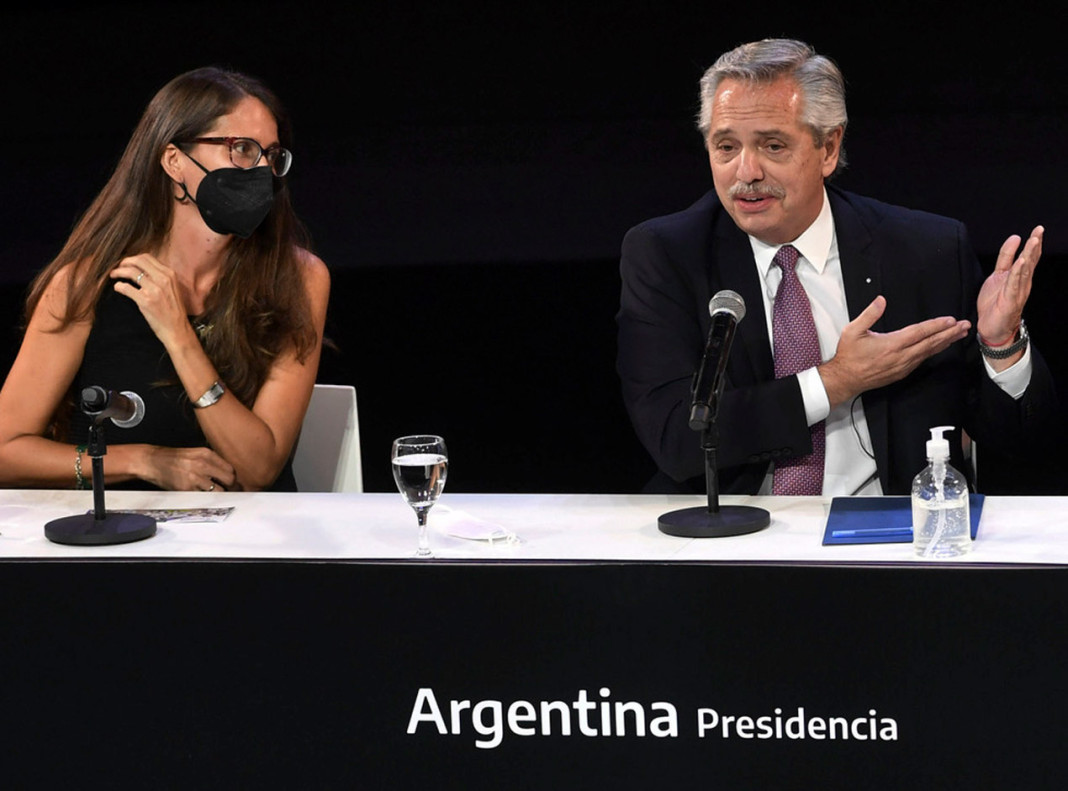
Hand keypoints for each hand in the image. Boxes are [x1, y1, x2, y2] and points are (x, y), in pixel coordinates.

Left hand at [110, 254, 194, 349]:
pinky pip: (126, 288)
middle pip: (138, 261)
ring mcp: (154, 289)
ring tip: (113, 275)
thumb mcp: (172, 289)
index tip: (128, 263)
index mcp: (170, 274)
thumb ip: (161, 277)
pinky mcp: (145, 300)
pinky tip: (118, 288)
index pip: (147, 257)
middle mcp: (163, 279)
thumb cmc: (174, 311)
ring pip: (130, 272)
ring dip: (118, 272)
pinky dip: (118, 286)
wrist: (177, 329)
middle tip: (119, 268)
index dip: (134, 258)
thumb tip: (143, 269)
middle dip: (125, 262)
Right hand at [140, 445, 236, 490]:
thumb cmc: (174, 459)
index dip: (233, 478)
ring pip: (218, 491)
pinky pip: (203, 497)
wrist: (152, 461)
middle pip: (229, 480)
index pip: (231, 469)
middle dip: (231, 487)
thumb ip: (211, 461)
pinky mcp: (186, 489)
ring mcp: (195, 477)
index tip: (233, 483)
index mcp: (207, 454)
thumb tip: (228, 473)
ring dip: (218, 494)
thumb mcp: (195, 453)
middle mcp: (203, 464)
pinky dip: (205, 498)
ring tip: (214, 494)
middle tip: (229, 491)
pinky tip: (202, 496)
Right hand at [818, 296, 969, 406]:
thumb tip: (881, 300)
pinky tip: (939, 347)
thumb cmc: (849, 355)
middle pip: (930, 343)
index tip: (951, 320)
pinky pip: (922, 360)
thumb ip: (869, 314)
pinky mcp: (901, 372)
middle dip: (949, 334)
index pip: (920, 332)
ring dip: (945, 343)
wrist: (845, 379)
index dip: (936, 326)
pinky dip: (934, 352)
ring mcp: (903, 366)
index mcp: (892, 344)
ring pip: (929, 352)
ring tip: (959, 335)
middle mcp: (901, 356)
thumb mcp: (852, 331)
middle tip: (965, 327)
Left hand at [976, 226, 1042, 344]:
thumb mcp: (998, 275)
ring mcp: (1018, 291)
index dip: (1033, 243)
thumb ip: (1006, 257)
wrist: (992, 328)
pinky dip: (1018, 273)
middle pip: (1030, 261)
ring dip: (1029, 255)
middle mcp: (1022, 282)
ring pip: (1025, 270)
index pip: (1029, 256)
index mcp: (1019, 276)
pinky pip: (1014, 284)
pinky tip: (1021, 262)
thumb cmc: (995, 303)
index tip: (1038, 229)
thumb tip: (1015, 238)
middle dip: (1034, 245)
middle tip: (1039, 231)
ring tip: (1033, 241)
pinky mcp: (1011, 300)